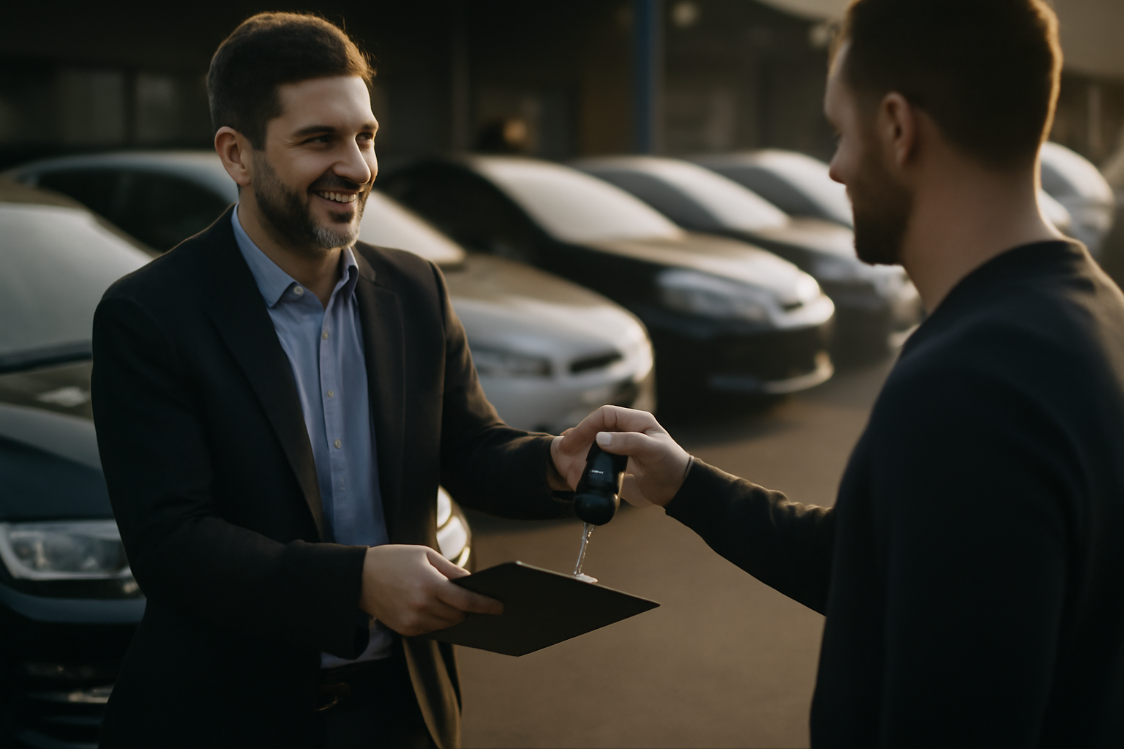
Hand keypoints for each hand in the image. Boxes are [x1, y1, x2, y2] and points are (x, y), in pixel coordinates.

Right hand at [358, 545, 501, 636]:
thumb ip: (451, 570)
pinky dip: (438, 620)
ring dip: (454, 615)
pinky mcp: (405, 630)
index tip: (499, 607)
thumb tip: (472, 584)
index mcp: (429, 584)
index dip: (485, 605)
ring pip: (446, 624)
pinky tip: (437, 609)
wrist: (359, 577)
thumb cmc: (395, 560)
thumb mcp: (425, 555)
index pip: (466, 601)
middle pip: (458, 615)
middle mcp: (422, 606)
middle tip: (478, 601)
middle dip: (469, 609)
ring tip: (457, 605)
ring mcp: (412, 621)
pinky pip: (431, 629)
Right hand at [556, 405, 690, 507]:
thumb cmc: (670, 465)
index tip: (574, 439)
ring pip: (594, 442)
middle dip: (579, 435)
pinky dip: (585, 461)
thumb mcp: (652, 451)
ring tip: (565, 456)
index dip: (588, 425)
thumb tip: (600, 438)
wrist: (677, 490)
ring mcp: (621, 447)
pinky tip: (576, 466)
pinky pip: (598, 458)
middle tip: (564, 449)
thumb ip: (628, 442)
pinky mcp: (618, 463)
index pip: (605, 415)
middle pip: (596, 427)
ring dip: (580, 447)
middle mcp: (626, 431)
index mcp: (636, 421)